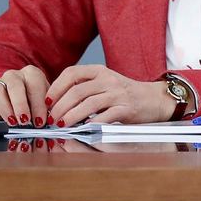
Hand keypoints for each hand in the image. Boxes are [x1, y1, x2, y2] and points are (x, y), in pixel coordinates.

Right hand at [0, 65, 50, 124]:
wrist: (24, 101)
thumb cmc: (37, 102)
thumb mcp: (46, 103)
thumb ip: (46, 109)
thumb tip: (48, 121)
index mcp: (32, 74)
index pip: (35, 85)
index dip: (38, 104)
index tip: (40, 120)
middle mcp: (14, 76)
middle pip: (14, 86)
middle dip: (20, 105)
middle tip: (24, 121)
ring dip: (4, 108)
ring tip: (11, 121)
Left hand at [46, 65, 181, 125]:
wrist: (155, 99)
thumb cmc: (125, 94)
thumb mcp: (104, 83)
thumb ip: (83, 88)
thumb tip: (54, 103)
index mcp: (99, 71)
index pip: (71, 73)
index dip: (55, 88)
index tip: (46, 102)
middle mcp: (109, 80)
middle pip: (77, 91)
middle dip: (60, 107)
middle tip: (50, 119)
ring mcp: (119, 94)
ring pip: (88, 104)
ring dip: (71, 116)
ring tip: (61, 126)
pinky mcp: (127, 109)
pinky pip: (106, 116)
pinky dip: (92, 124)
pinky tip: (83, 130)